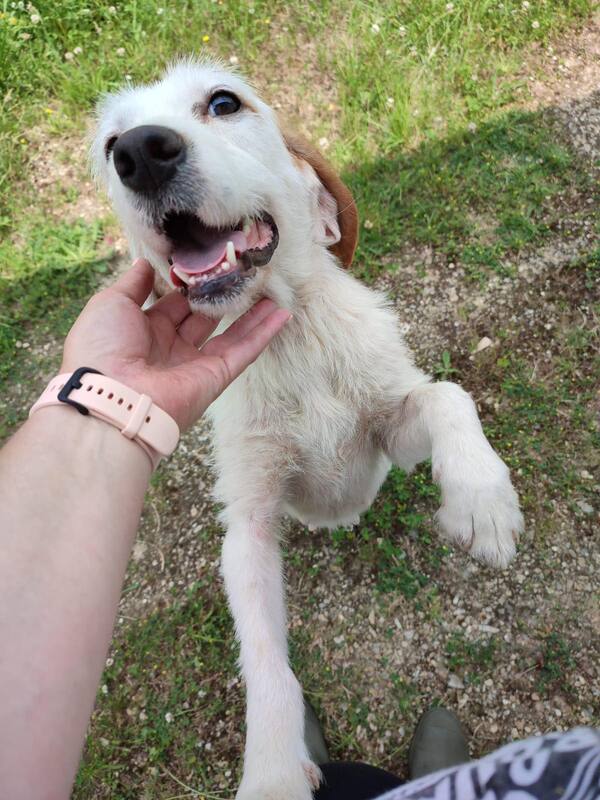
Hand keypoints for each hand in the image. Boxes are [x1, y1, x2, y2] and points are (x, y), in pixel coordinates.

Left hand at [61, 259, 290, 429]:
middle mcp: (171, 347)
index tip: (208, 261)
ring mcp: (196, 364)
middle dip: (222, 296)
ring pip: (230, 333)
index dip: (189, 284)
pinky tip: (283, 314)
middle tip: (243, 270)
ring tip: (271, 289)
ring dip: (252, 313)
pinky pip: (244, 351)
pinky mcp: (216, 376)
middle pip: (204, 317)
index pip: (172, 303)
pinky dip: (264, 333)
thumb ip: (133, 283)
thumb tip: (145, 261)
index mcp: (143, 331)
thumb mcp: (110, 304)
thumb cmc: (102, 347)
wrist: (111, 397)